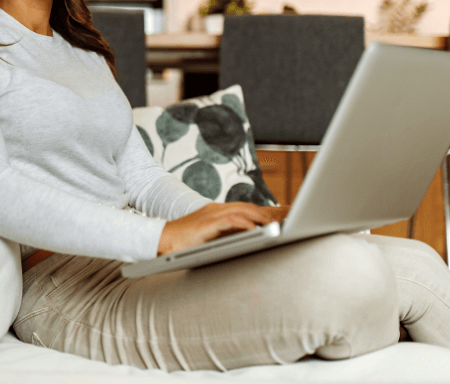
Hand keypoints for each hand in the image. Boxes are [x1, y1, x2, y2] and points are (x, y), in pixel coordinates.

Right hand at [157, 203, 288, 255]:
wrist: (161, 241)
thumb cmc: (184, 243)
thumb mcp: (210, 237)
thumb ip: (226, 235)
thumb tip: (249, 240)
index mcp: (217, 212)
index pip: (246, 209)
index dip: (266, 211)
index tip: (285, 215)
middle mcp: (216, 210)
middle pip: (248, 207)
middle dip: (269, 211)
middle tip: (288, 218)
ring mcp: (211, 215)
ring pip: (242, 210)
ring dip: (261, 216)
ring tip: (277, 223)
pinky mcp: (206, 223)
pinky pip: (230, 220)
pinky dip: (245, 223)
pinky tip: (256, 228)